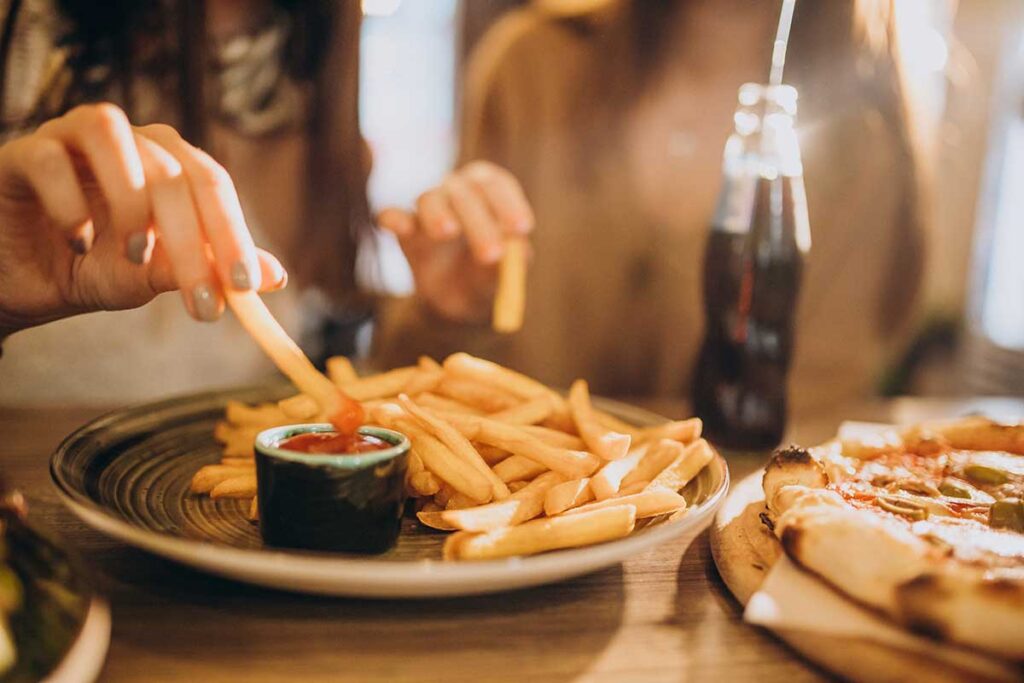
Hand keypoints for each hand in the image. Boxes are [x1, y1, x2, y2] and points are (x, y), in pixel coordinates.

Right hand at [0, 103, 286, 336]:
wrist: (20, 278)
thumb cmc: (92, 268)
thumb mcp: (154, 276)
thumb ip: (207, 269)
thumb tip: (276, 275)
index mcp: (167, 161)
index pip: (212, 184)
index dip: (233, 233)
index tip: (246, 286)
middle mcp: (127, 140)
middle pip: (172, 169)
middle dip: (192, 239)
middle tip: (202, 300)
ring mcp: (71, 137)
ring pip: (114, 136)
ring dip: (133, 201)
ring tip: (136, 256)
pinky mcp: (21, 152)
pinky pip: (48, 158)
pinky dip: (70, 204)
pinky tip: (80, 244)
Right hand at [377, 161, 532, 322]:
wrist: (456, 301)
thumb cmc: (485, 278)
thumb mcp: (498, 279)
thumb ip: (506, 266)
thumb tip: (513, 252)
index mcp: (489, 195)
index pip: (498, 185)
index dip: (510, 203)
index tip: (521, 229)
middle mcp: (458, 192)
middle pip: (465, 191)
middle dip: (479, 221)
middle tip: (492, 254)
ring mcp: (427, 209)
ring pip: (429, 198)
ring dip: (439, 213)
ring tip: (448, 232)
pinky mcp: (403, 229)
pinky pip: (391, 215)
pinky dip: (394, 218)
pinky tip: (401, 228)